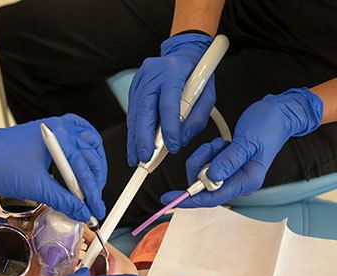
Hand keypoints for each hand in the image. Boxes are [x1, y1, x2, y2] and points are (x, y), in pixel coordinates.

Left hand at [0, 114, 106, 221]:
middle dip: (94, 181)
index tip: (96, 210)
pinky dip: (84, 147)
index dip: (92, 193)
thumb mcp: (35, 188)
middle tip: (93, 202)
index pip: (83, 168)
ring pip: (87, 143)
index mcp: (57, 137)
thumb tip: (81, 212)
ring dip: (92, 164)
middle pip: (90, 155)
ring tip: (91, 186)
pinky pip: (76, 134)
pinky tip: (85, 160)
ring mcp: (53, 127)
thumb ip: (63, 200)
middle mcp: (58, 128)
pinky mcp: (47, 132)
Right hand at [127, 33, 213, 165]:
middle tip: (145, 158)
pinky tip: (135, 146)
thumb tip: (179, 142)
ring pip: (134, 114)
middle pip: (144, 110)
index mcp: (173, 71)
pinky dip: (134, 131)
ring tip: (136, 158)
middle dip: (143, 138)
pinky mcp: (134, 87)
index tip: (171, 148)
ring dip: (134, 138)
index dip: (169, 128)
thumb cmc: (197, 74)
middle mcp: (152, 74)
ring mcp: (140, 80)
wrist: (182, 52)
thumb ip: (197, 118)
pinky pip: (132, 112)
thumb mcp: (207, 94)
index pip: (168, 104)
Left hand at [161, 88, 323, 207]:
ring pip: (203, 172)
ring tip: (221, 143)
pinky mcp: (228, 164)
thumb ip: (229, 160)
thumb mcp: (247, 142)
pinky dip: (209, 152)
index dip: (190, 199)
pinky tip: (223, 143)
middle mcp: (238, 181)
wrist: (278, 114)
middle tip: (210, 148)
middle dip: (199, 165)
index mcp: (246, 181)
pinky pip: (207, 163)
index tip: (171, 198)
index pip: (213, 197)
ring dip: (205, 156)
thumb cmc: (269, 126)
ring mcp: (232, 173)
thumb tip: (211, 178)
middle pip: (203, 184)